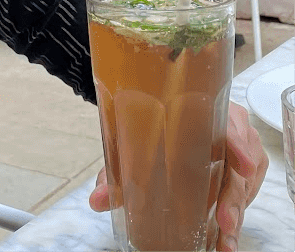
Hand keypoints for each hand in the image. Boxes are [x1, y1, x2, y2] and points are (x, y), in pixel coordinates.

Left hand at [89, 102, 267, 251]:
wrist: (163, 124)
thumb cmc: (155, 128)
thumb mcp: (134, 143)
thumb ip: (117, 172)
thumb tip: (98, 199)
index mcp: (206, 107)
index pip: (229, 120)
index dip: (238, 141)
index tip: (243, 164)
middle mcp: (229, 126)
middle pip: (241, 159)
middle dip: (234, 195)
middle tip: (225, 221)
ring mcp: (240, 150)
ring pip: (246, 182)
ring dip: (237, 212)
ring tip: (225, 240)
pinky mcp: (243, 172)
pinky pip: (247, 192)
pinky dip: (238, 216)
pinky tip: (226, 237)